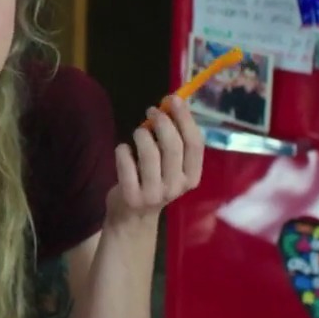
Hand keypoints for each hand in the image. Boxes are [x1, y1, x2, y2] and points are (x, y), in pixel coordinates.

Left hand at [108, 96, 204, 226]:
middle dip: (162, 122)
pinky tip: (123, 151)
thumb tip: (172, 103)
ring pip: (150, 153)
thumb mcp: (170, 164)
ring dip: (142, 134)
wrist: (132, 218)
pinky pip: (126, 163)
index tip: (174, 99)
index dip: (185, 118)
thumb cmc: (153, 181)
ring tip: (138, 132)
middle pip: (173, 146)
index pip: (195, 143)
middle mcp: (177, 187)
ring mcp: (155, 194)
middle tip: (152, 110)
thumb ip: (174, 138)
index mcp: (192, 177)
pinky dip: (123, 150)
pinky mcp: (132, 197)